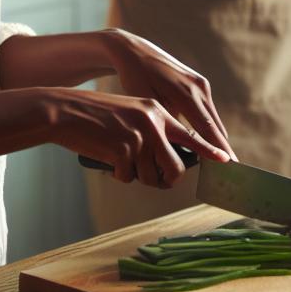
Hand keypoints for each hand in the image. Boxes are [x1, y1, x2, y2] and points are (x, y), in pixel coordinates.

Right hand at [45, 87, 224, 188]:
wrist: (64, 111)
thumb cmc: (94, 118)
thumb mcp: (129, 114)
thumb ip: (151, 131)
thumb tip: (168, 162)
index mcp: (156, 111)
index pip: (191, 135)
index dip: (209, 151)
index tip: (226, 161)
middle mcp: (153, 122)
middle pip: (176, 166)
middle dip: (166, 179)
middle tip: (156, 180)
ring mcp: (139, 135)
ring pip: (151, 175)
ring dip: (136, 175)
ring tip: (119, 159)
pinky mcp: (124, 148)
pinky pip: (127, 176)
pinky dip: (117, 174)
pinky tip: (105, 156)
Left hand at [104, 29, 234, 161]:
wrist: (135, 52)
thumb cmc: (135, 79)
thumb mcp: (147, 103)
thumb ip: (166, 123)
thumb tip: (182, 146)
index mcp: (185, 93)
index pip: (207, 128)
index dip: (218, 148)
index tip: (230, 164)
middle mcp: (198, 88)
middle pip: (216, 125)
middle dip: (223, 148)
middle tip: (233, 170)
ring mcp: (201, 84)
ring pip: (214, 119)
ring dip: (217, 138)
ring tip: (223, 161)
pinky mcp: (200, 84)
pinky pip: (208, 110)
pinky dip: (210, 127)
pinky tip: (210, 142)